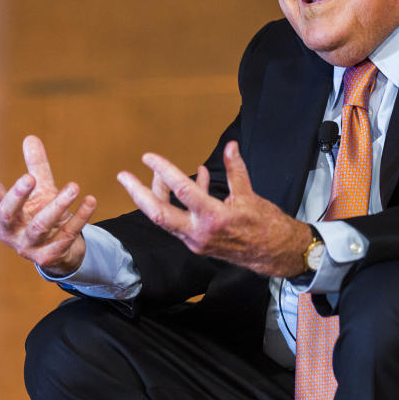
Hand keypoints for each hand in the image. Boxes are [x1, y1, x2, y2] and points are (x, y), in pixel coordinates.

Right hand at [0, 135, 96, 275]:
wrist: (62, 252)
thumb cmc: (45, 215)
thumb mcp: (41, 191)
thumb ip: (37, 168)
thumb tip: (30, 137)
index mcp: (6, 213)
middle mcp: (12, 231)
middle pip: (9, 213)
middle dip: (18, 195)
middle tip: (29, 178)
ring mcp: (28, 247)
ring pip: (41, 225)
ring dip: (59, 205)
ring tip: (74, 186)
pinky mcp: (49, 257)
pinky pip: (65, 236)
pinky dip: (80, 218)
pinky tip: (91, 201)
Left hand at [117, 141, 311, 277]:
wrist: (275, 253)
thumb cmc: (266, 225)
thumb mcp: (250, 195)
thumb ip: (237, 169)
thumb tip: (230, 146)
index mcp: (213, 217)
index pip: (182, 190)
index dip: (164, 171)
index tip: (149, 157)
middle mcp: (199, 232)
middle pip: (158, 213)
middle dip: (138, 194)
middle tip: (123, 177)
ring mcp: (196, 240)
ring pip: (167, 218)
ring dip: (159, 195)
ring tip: (159, 174)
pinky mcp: (198, 243)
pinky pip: (181, 220)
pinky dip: (182, 202)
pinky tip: (197, 180)